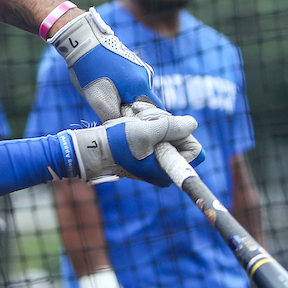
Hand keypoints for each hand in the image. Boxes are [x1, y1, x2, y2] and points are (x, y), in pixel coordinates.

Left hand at [49, 8, 164, 121]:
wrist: (83, 40)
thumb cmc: (90, 70)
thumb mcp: (98, 100)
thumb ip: (113, 118)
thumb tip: (122, 132)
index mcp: (141, 86)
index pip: (156, 113)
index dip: (146, 125)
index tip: (133, 131)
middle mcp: (146, 77)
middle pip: (147, 105)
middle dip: (134, 114)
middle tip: (116, 116)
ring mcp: (141, 69)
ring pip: (139, 95)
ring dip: (128, 102)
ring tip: (108, 99)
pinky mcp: (134, 65)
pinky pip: (134, 85)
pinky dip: (125, 92)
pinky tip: (109, 87)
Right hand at [60, 102, 201, 186]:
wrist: (93, 149)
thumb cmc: (118, 143)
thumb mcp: (148, 131)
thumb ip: (174, 126)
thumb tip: (193, 124)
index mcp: (168, 170)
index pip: (194, 149)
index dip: (183, 133)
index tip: (163, 126)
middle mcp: (164, 170)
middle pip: (181, 138)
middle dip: (168, 123)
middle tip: (147, 118)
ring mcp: (155, 161)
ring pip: (169, 133)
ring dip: (157, 120)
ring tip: (137, 117)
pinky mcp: (147, 154)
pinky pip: (158, 134)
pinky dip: (149, 124)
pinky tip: (135, 119)